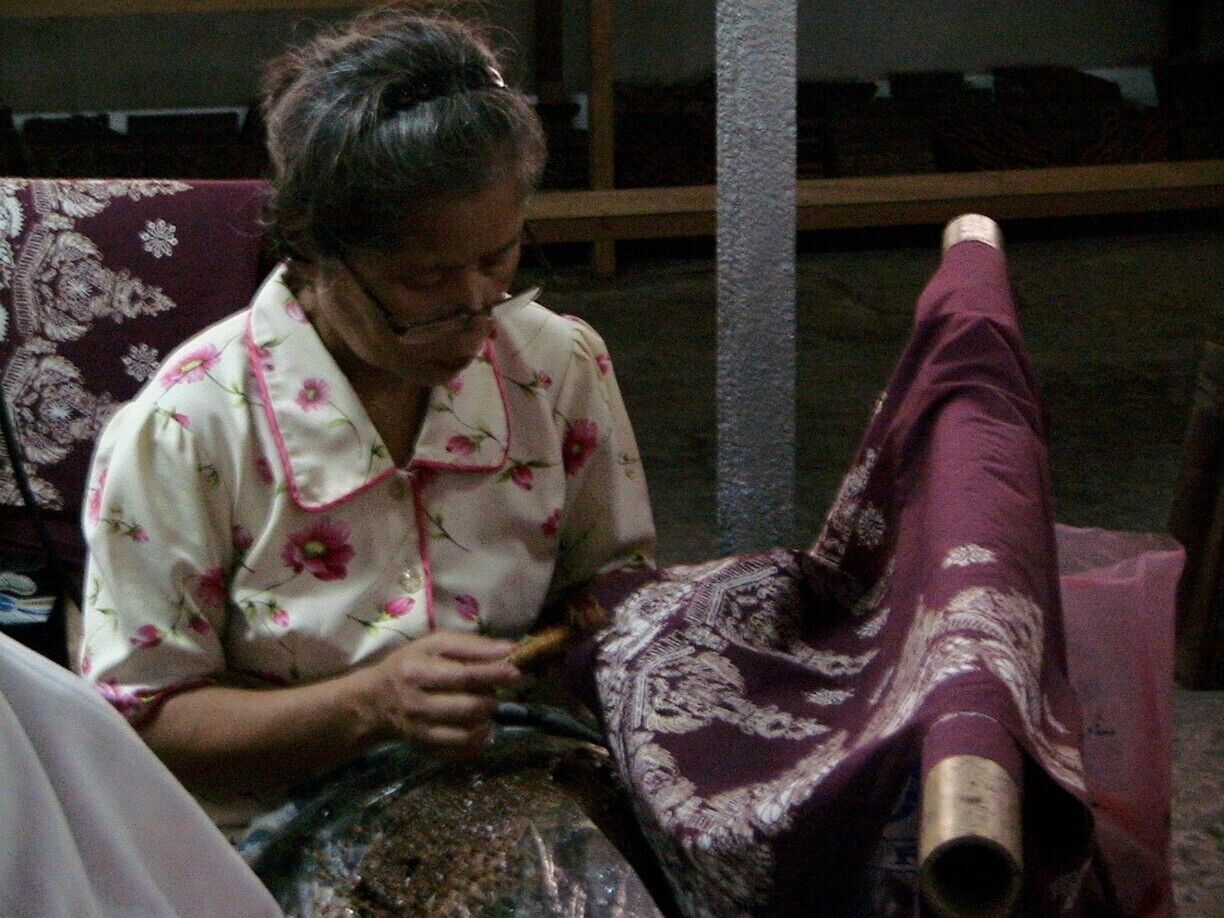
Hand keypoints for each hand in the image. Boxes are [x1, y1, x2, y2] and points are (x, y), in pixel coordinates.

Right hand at [358, 631, 522, 755]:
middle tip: (498, 691)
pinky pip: (460, 751)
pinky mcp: (425, 748)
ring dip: (487, 719)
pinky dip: (478, 742)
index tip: (516, 672)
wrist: (376, 701)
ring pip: (467, 732)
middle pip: (467, 707)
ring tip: (487, 706)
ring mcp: (421, 730)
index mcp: (417, 671)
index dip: (493, 675)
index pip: (462, 675)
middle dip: (492, 699)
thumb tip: (509, 650)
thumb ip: (471, 645)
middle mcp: (417, 703)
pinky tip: (482, 728)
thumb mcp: (434, 645)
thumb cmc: (411, 664)